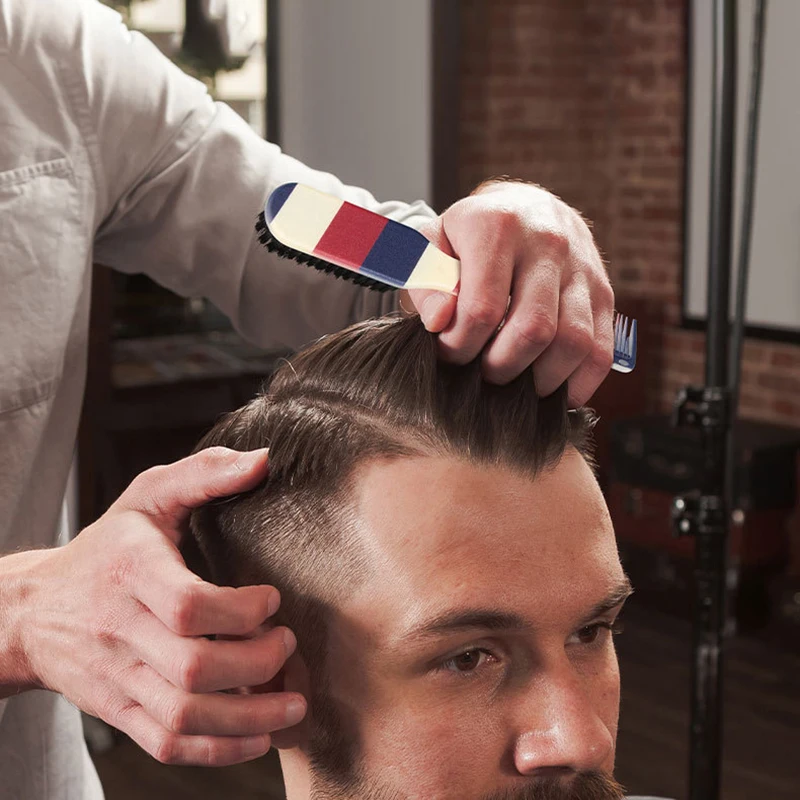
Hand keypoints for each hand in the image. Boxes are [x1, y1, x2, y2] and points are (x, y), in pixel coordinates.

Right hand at [14, 447, 305, 765]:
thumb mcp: (148, 496)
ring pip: (184, 715)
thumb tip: (264, 460)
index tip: (272, 599)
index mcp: (132, 572)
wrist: (34, 610)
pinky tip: (257, 737)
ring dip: (249, 717)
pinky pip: (166, 743)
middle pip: (193, 667)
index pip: (187, 605)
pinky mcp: (119, 709)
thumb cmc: (108, 547)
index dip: (240, 611)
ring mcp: (119, 676)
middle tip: (288, 645)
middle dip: (256, 663)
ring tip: (293, 706)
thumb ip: (204, 473)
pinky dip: (217, 749)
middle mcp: (122, 630)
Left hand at [402, 180, 613, 405]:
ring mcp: (583, 268)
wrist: (526, 209)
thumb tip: (440, 321)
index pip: (482, 309)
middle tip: (482, 372)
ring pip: (573, 343)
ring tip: (514, 383)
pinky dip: (579, 384)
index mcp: (498, 227)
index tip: (450, 352)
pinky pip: (601, 350)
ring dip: (540, 380)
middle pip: (532, 330)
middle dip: (500, 368)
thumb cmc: (469, 237)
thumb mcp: (431, 246)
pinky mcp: (605, 292)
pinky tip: (552, 393)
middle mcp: (548, 243)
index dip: (459, 346)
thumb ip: (426, 283)